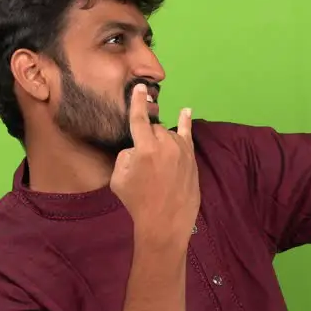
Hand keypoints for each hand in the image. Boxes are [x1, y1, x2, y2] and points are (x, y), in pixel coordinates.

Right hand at [110, 85, 199, 249]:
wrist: (165, 222)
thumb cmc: (138, 202)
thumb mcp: (119, 178)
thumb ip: (126, 155)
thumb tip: (137, 148)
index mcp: (144, 148)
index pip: (139, 119)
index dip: (137, 102)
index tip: (139, 88)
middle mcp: (166, 145)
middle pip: (153, 129)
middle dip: (146, 138)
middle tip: (143, 161)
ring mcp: (181, 151)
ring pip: (168, 135)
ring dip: (160, 142)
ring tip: (157, 165)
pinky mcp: (191, 159)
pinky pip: (188, 136)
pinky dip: (186, 122)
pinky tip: (186, 111)